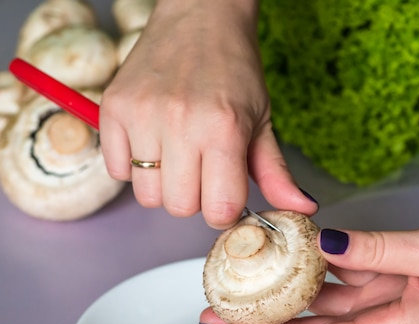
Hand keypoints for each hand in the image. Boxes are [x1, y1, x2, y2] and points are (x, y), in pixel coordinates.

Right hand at [100, 0, 316, 228]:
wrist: (201, 16)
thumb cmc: (235, 70)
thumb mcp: (263, 121)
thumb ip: (277, 173)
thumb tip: (303, 208)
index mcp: (225, 130)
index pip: (219, 209)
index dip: (224, 209)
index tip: (226, 191)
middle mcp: (182, 123)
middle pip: (179, 208)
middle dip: (194, 198)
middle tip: (202, 168)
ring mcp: (143, 114)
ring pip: (147, 195)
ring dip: (163, 184)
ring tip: (176, 153)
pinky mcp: (114, 107)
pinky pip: (116, 171)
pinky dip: (133, 167)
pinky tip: (152, 142)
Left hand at [200, 225, 418, 323]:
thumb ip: (378, 249)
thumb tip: (324, 244)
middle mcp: (383, 323)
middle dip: (262, 323)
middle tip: (219, 308)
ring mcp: (388, 305)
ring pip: (325, 306)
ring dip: (286, 295)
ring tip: (247, 280)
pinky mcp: (396, 288)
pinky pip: (349, 284)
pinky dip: (321, 273)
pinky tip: (297, 257)